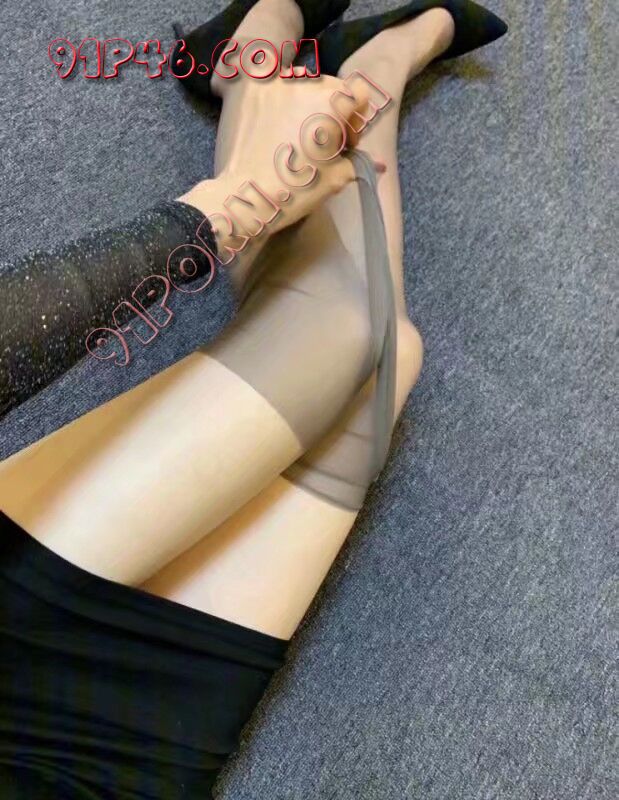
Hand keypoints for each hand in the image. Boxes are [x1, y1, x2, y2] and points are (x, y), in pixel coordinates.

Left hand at [181, 72, 373, 261]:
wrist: (246, 195)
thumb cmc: (295, 190)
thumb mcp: (335, 179)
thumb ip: (356, 163)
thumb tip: (377, 165)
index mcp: (333, 103)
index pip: (359, 94)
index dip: (357, 118)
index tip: (345, 141)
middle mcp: (306, 83)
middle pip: (331, 88)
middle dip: (332, 112)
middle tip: (322, 143)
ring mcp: (275, 83)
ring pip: (302, 86)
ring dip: (305, 105)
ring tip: (295, 135)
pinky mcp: (251, 90)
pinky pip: (273, 87)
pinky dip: (277, 103)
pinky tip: (271, 127)